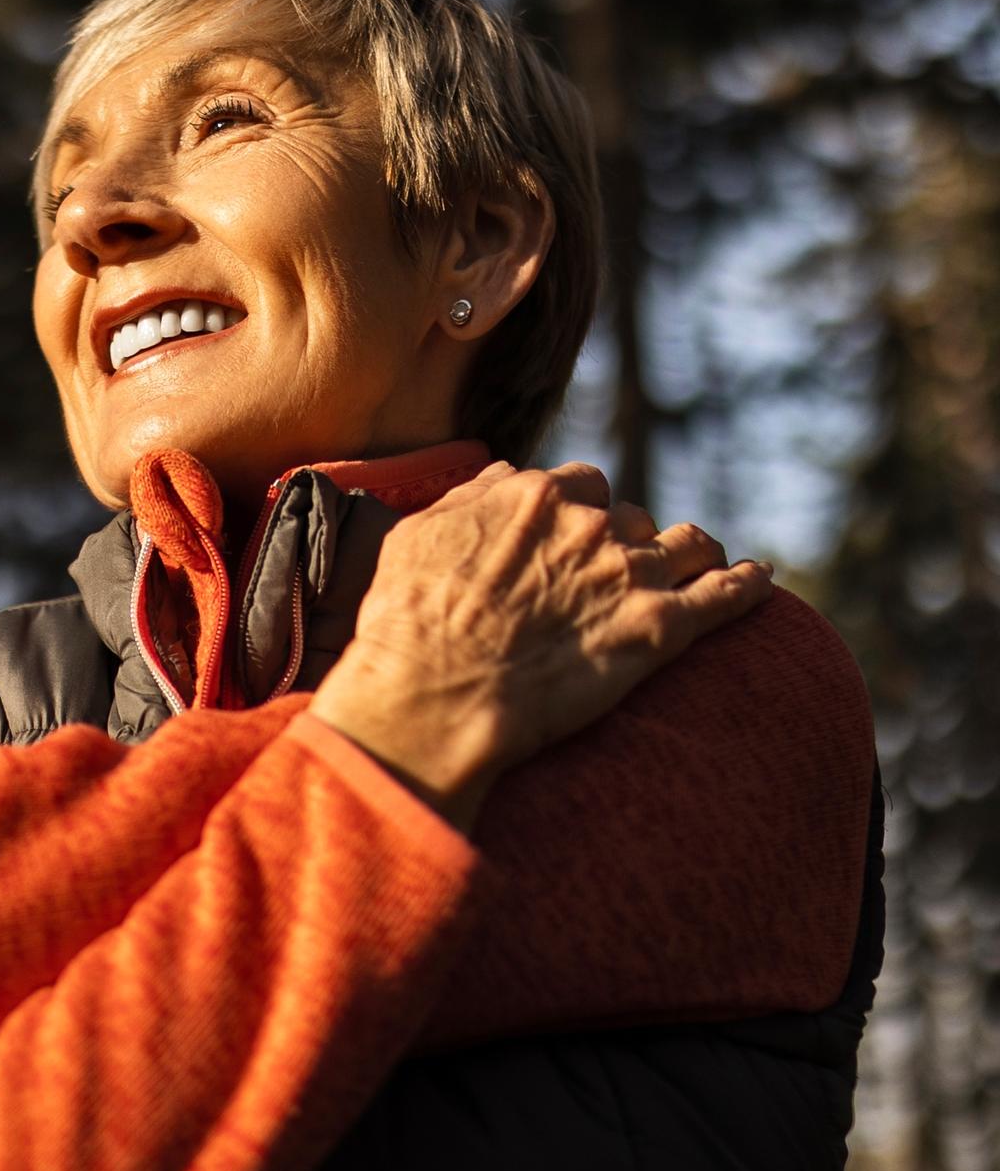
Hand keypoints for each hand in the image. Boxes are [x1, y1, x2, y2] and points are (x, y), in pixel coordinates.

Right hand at [310, 461, 772, 830]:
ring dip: (691, 553)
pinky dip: (748, 584)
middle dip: (624, 541)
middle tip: (608, 578)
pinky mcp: (661, 629)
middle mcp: (592, 524)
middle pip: (630, 517)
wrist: (435, 696)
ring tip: (700, 564)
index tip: (570, 538)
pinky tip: (761, 580)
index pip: (580, 484)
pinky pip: (727, 595)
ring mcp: (631, 574)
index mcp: (536, 495)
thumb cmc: (408, 623)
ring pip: (686, 544)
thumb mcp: (417, 535)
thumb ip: (470, 496)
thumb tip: (505, 474)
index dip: (578, 511)